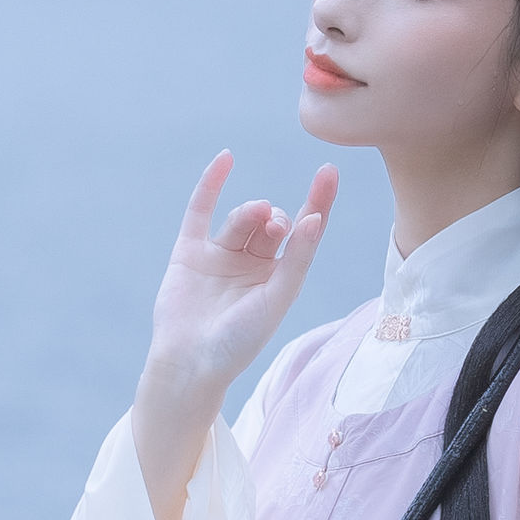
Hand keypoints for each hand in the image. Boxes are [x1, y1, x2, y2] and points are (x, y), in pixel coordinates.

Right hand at [146, 150, 337, 406]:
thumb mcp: (278, 298)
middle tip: (276, 224)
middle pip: (273, 222)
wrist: (191, 361)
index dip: (318, 201)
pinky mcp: (190, 251)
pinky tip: (226, 159)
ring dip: (251, 212)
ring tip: (257, 215)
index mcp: (281, 275)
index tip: (328, 172)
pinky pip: (201, 210)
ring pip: (242, 219)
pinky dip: (212, 184)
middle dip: (277, 217)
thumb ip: (297, 259)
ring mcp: (221, 254)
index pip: (305, 230)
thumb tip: (315, 218)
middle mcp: (253, 262)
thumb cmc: (242, 339)